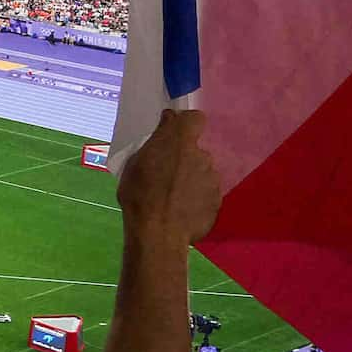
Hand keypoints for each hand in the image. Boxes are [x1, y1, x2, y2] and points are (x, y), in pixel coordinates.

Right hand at [118, 108, 221, 247]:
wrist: (158, 234)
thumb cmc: (139, 195)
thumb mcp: (135, 163)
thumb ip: (156, 141)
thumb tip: (168, 124)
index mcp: (180, 141)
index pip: (195, 118)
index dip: (185, 124)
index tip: (173, 135)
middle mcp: (202, 155)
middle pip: (195, 150)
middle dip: (184, 159)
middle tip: (165, 175)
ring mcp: (212, 179)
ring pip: (202, 173)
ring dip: (191, 180)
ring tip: (173, 198)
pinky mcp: (217, 201)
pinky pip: (206, 194)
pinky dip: (196, 199)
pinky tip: (182, 211)